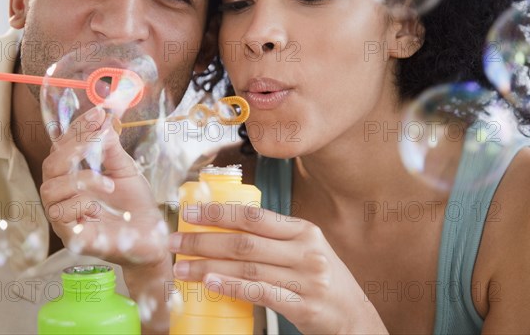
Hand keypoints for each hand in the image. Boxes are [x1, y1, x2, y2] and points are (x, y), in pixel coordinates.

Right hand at [41, 106, 169, 267]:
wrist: (154, 239)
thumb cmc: (136, 207)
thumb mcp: (126, 171)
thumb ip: (111, 149)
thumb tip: (103, 121)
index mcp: (74, 178)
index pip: (64, 149)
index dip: (77, 129)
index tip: (98, 113)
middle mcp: (64, 196)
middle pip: (50, 165)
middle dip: (73, 147)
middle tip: (98, 138)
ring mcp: (65, 218)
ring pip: (50, 189)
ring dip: (80, 178)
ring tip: (109, 184)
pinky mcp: (72, 238)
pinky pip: (59, 215)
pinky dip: (79, 203)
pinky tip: (99, 205)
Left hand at [168, 204, 387, 334]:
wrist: (354, 316)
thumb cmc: (322, 280)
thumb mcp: (305, 250)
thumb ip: (274, 239)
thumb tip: (226, 229)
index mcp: (303, 230)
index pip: (255, 216)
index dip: (219, 212)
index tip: (190, 212)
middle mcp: (305, 250)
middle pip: (245, 241)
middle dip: (204, 239)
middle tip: (175, 240)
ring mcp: (305, 278)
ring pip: (247, 267)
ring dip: (209, 266)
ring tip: (182, 267)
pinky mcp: (302, 305)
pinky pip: (260, 292)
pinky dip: (232, 286)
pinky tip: (211, 283)